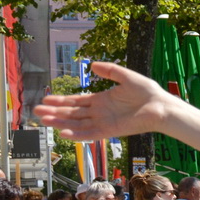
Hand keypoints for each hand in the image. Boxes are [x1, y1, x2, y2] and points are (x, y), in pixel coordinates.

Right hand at [35, 61, 175, 139]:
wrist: (163, 106)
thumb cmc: (148, 92)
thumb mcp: (126, 76)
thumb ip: (110, 70)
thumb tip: (92, 65)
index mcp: (101, 100)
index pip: (76, 102)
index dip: (61, 101)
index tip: (46, 100)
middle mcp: (100, 112)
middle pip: (72, 113)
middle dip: (54, 112)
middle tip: (36, 111)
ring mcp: (104, 122)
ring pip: (77, 124)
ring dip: (60, 122)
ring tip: (43, 120)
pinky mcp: (111, 130)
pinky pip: (91, 134)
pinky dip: (77, 134)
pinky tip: (63, 133)